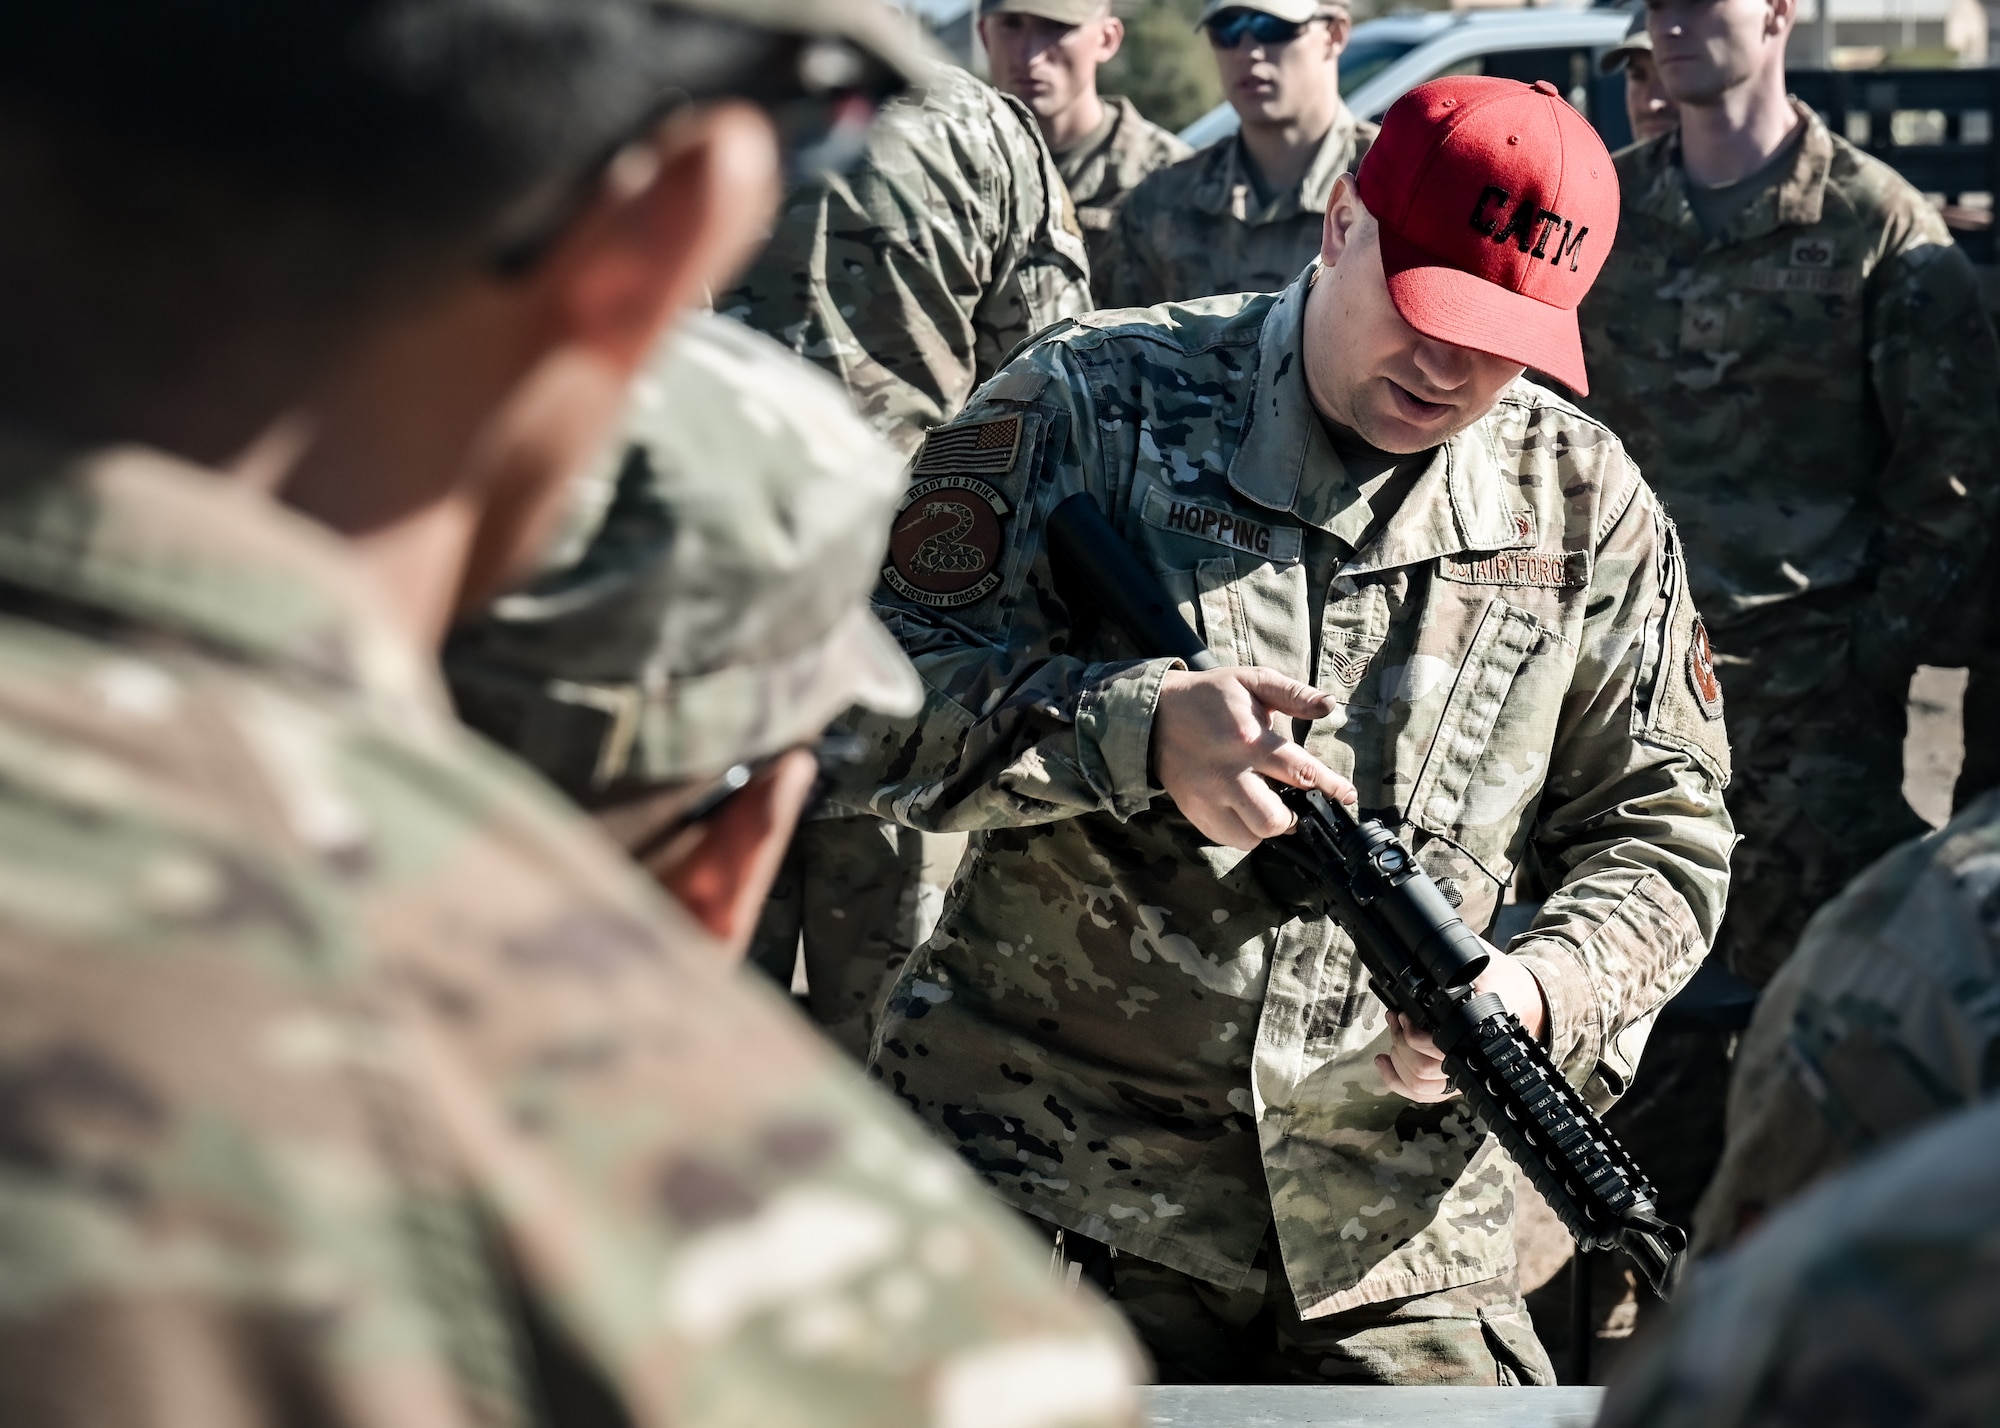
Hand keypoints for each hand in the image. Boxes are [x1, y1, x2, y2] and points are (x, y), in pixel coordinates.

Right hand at [1152, 666, 1355, 850]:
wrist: (1153, 714)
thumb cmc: (1209, 696)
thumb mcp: (1252, 680)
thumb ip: (1293, 694)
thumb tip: (1328, 707)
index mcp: (1249, 739)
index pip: (1301, 772)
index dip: (1330, 787)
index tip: (1346, 796)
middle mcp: (1228, 773)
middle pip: (1274, 819)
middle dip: (1294, 818)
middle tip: (1296, 806)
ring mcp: (1208, 797)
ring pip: (1250, 836)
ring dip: (1268, 828)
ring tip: (1269, 809)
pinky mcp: (1194, 811)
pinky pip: (1227, 838)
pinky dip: (1243, 832)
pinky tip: (1245, 811)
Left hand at [1376, 948, 1549, 1102]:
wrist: (1526, 999)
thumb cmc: (1503, 980)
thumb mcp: (1483, 963)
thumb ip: (1458, 962)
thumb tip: (1427, 951)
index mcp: (1480, 1030)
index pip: (1440, 1049)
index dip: (1413, 1035)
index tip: (1403, 1015)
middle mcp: (1472, 1058)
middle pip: (1424, 1069)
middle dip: (1400, 1041)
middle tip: (1397, 1017)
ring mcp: (1464, 1071)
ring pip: (1421, 1084)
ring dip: (1398, 1058)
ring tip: (1394, 1030)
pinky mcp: (1455, 1078)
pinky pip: (1424, 1093)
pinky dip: (1398, 1080)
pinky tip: (1384, 1061)